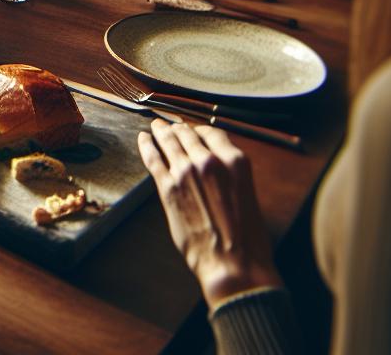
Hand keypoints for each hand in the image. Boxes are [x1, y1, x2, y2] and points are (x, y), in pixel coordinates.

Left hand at [137, 120, 281, 304]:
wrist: (233, 264)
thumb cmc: (247, 238)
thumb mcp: (248, 195)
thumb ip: (230, 177)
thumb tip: (217, 171)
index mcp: (235, 162)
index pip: (213, 133)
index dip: (200, 130)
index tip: (194, 130)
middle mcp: (209, 161)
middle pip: (188, 134)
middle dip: (178, 128)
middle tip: (170, 125)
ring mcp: (185, 172)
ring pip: (169, 142)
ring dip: (161, 132)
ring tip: (156, 126)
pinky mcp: (168, 188)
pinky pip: (153, 159)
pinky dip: (147, 146)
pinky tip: (143, 139)